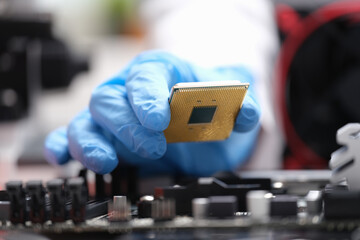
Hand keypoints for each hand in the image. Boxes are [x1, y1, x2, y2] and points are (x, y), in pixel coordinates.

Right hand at [44, 50, 260, 176]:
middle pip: (109, 100)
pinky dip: (64, 148)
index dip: (147, 96)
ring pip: (85, 121)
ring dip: (90, 142)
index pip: (145, 75)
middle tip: (154, 145)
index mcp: (159, 72)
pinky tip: (63, 158)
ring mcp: (114, 117)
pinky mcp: (105, 139)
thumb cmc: (208, 102)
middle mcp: (128, 91)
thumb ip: (240, 105)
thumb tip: (247, 113)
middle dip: (127, 125)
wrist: (200, 118)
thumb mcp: (229, 101)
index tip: (159, 119)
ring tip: (107, 161)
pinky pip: (72, 138)